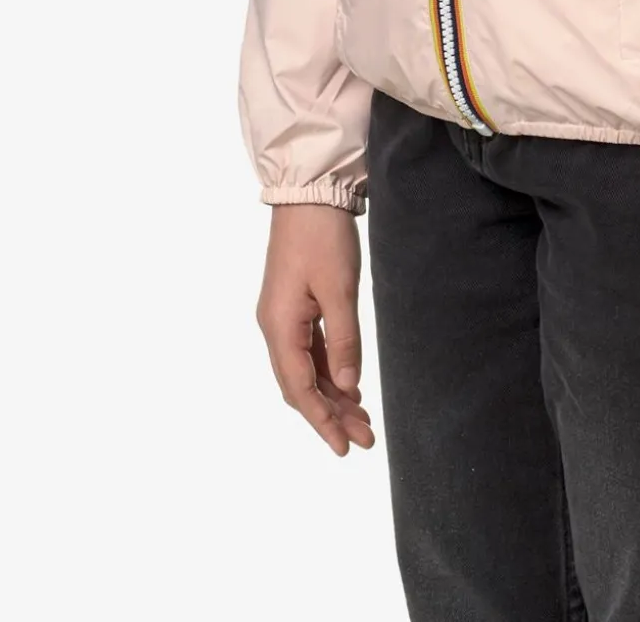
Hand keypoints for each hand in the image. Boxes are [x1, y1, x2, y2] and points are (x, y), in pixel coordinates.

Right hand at [255, 203, 375, 456]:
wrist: (309, 192)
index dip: (322, 421)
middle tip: (364, 439)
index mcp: (279, 327)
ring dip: (332, 395)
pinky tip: (349, 386)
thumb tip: (349, 388)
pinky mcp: (294, 306)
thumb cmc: (323, 236)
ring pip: (306, 370)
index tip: (345, 448)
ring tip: (361, 420)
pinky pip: (309, 350)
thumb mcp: (340, 289)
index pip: (299, 389)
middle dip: (330, 414)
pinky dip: (329, 371)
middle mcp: (275, 327)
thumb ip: (345, 341)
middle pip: (301, 385)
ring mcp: (283, 317)